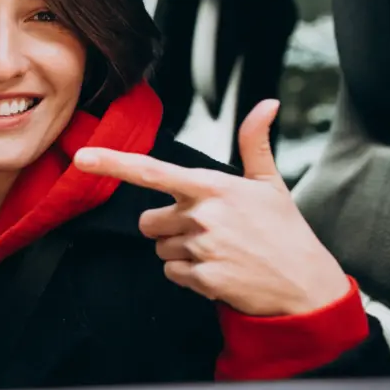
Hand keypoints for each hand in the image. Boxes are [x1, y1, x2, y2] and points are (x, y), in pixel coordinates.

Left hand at [73, 99, 349, 316]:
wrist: (306, 286)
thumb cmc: (284, 231)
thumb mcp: (270, 184)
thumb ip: (254, 143)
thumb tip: (267, 103)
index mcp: (212, 186)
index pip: (152, 171)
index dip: (113, 163)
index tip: (82, 157)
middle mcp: (203, 214)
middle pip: (147, 222)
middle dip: (167, 228)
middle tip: (207, 232)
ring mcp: (203, 247)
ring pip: (160, 249)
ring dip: (182, 252)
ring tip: (220, 252)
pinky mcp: (204, 278)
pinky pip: (172, 274)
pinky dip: (190, 276)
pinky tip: (220, 271)